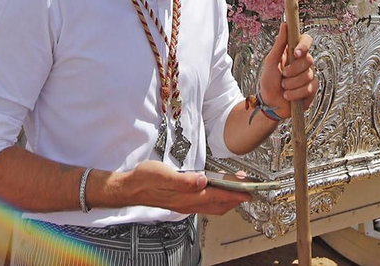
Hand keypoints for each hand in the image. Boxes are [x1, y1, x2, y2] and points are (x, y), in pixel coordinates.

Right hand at [114, 160, 250, 215]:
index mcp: (186, 197)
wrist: (131, 188)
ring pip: (213, 205)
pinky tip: (217, 189)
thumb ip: (183, 180)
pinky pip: (206, 203)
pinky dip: (217, 197)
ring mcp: (186, 204)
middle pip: (219, 204)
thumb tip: (202, 180)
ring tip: (238, 186)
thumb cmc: (145, 179)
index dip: (234, 193)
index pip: (217, 196)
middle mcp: (189, 203)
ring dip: (228, 198)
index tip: (249, 191)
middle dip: (236, 197)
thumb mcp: (163, 174)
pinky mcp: (183, 201)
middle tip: (249, 187)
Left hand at [257, 22, 316, 118]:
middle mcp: (303, 63)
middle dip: (293, 70)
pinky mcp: (311, 90)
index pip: (306, 40)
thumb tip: (285, 24)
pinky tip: (288, 96)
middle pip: (308, 59)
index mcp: (294, 52)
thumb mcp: (271, 61)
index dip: (304, 45)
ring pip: (308, 75)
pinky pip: (309, 88)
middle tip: (283, 75)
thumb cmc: (268, 81)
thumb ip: (279, 43)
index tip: (296, 53)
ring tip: (283, 87)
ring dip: (291, 84)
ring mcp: (309, 76)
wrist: (269, 104)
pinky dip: (295, 93)